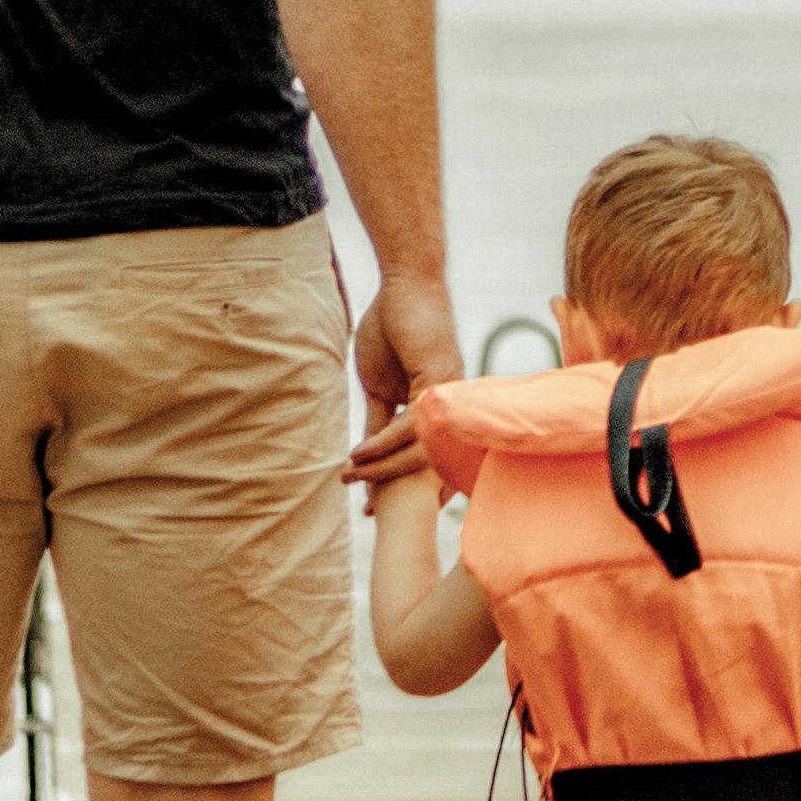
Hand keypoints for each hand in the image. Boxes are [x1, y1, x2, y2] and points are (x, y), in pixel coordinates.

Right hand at [338, 259, 460, 493]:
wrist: (405, 286)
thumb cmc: (392, 329)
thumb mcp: (379, 385)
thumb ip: (378, 419)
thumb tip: (366, 454)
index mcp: (437, 411)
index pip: (426, 459)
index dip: (408, 488)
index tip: (380, 510)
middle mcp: (449, 408)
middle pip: (428, 464)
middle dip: (399, 493)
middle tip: (369, 513)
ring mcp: (446, 396)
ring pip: (419, 450)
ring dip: (382, 470)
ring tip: (351, 478)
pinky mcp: (436, 381)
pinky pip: (410, 425)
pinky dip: (383, 443)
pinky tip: (359, 454)